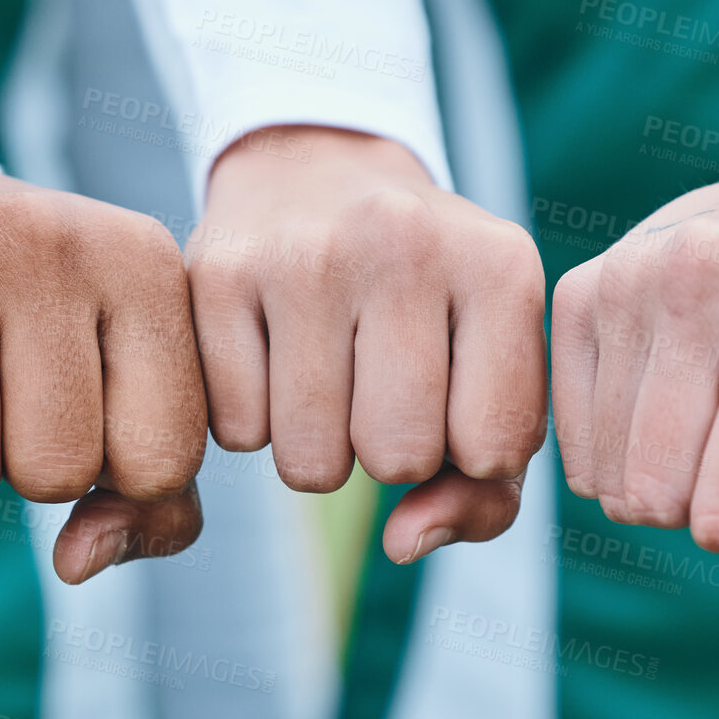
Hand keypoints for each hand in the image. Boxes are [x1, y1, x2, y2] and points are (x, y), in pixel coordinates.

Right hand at [0, 157, 206, 584]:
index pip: (161, 465)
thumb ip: (155, 502)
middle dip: (28, 464)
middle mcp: (53, 241)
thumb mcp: (127, 381)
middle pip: (56, 475)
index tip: (90, 407)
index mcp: (145, 263)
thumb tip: (77, 563)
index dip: (118, 469)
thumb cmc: (37, 317)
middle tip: (5, 386)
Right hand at [189, 126, 545, 563]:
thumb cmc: (423, 305)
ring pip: (310, 463)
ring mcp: (302, 253)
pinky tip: (268, 355)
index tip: (449, 391)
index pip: (492, 451)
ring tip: (324, 372)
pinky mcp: (216, 273)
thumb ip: (487, 492)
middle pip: (396, 458)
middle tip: (375, 381)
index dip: (466, 449)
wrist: (315, 173)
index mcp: (501, 266)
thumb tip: (404, 545)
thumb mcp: (490, 373)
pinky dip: (252, 421)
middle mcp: (404, 242)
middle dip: (386, 448)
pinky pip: (236, 435)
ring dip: (316, 446)